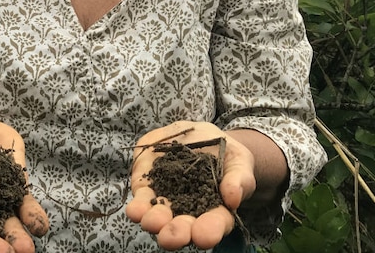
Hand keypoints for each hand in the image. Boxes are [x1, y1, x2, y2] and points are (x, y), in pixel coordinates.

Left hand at [125, 121, 255, 250]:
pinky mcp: (148, 186)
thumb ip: (239, 179)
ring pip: (158, 216)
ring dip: (154, 221)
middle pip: (183, 226)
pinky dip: (138, 206)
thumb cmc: (226, 155)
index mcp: (216, 211)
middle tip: (171, 237)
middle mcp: (189, 212)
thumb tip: (233, 198)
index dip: (209, 231)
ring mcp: (167, 200)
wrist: (200, 136)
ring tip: (151, 223)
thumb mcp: (239, 162)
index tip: (204, 236)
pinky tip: (135, 210)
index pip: (214, 224)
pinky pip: (142, 198)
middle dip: (176, 232)